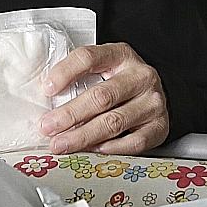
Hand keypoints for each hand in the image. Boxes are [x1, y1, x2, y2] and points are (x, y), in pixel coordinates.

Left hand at [36, 43, 169, 154]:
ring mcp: (153, 102)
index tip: (47, 89)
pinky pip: (133, 142)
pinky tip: (92, 151)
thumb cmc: (119, 82)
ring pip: (114, 121)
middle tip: (48, 127)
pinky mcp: (160, 126)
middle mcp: (141, 76)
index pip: (89, 58)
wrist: (154, 95)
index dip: (65, 72)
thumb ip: (78, 78)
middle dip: (70, 114)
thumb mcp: (102, 69)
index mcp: (121, 55)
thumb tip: (45, 100)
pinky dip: (110, 148)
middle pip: (102, 96)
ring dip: (83, 136)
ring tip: (61, 144)